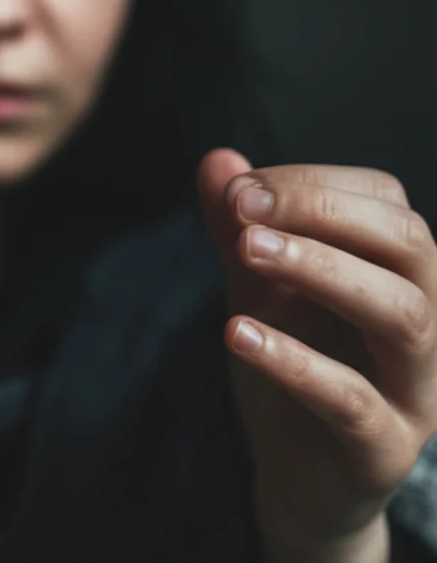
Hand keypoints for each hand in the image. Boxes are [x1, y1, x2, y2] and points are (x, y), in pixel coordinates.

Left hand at [198, 149, 436, 559]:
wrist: (298, 474)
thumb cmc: (290, 368)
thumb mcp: (257, 292)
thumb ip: (239, 231)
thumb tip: (217, 159)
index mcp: (402, 273)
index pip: (382, 201)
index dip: (311, 184)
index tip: (238, 189)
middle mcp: (426, 319)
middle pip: (409, 243)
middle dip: (322, 213)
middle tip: (244, 209)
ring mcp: (416, 386)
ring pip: (399, 312)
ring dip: (320, 269)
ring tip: (247, 250)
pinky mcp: (386, 445)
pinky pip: (354, 399)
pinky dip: (295, 361)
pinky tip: (236, 333)